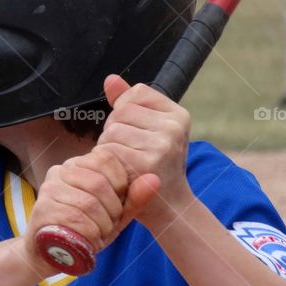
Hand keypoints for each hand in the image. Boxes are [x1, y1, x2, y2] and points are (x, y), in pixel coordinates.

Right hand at [23, 146, 158, 273]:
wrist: (48, 254)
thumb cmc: (84, 230)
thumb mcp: (114, 215)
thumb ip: (133, 198)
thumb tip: (155, 179)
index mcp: (77, 165)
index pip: (107, 159)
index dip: (120, 185)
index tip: (117, 206)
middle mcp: (60, 171)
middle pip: (99, 183)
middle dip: (112, 211)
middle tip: (108, 225)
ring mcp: (48, 189)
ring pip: (89, 203)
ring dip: (101, 226)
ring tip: (97, 234)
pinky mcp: (42, 210)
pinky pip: (76, 220)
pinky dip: (89, 235)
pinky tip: (87, 241)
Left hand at [97, 75, 194, 230]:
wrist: (167, 206)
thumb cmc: (154, 163)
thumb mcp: (149, 129)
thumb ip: (129, 102)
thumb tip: (110, 79)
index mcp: (178, 115)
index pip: (136, 93)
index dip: (126, 110)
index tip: (137, 131)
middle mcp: (174, 128)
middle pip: (121, 112)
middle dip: (115, 130)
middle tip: (130, 151)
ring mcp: (161, 146)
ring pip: (112, 131)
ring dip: (109, 146)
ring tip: (126, 162)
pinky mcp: (145, 163)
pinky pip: (109, 150)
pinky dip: (107, 161)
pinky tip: (121, 172)